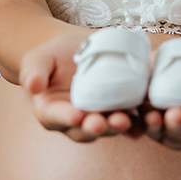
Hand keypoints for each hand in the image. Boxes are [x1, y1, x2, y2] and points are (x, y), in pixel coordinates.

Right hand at [19, 33, 138, 141]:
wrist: (75, 50)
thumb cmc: (52, 56)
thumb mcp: (38, 59)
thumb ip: (33, 71)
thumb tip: (31, 85)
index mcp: (51, 112)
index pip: (56, 117)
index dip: (65, 118)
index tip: (75, 116)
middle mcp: (76, 122)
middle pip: (85, 129)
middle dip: (94, 127)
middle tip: (102, 123)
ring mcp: (100, 118)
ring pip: (109, 127)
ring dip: (117, 126)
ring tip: (125, 120)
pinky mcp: (121, 110)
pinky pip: (131, 119)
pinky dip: (140, 122)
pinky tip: (149, 118)